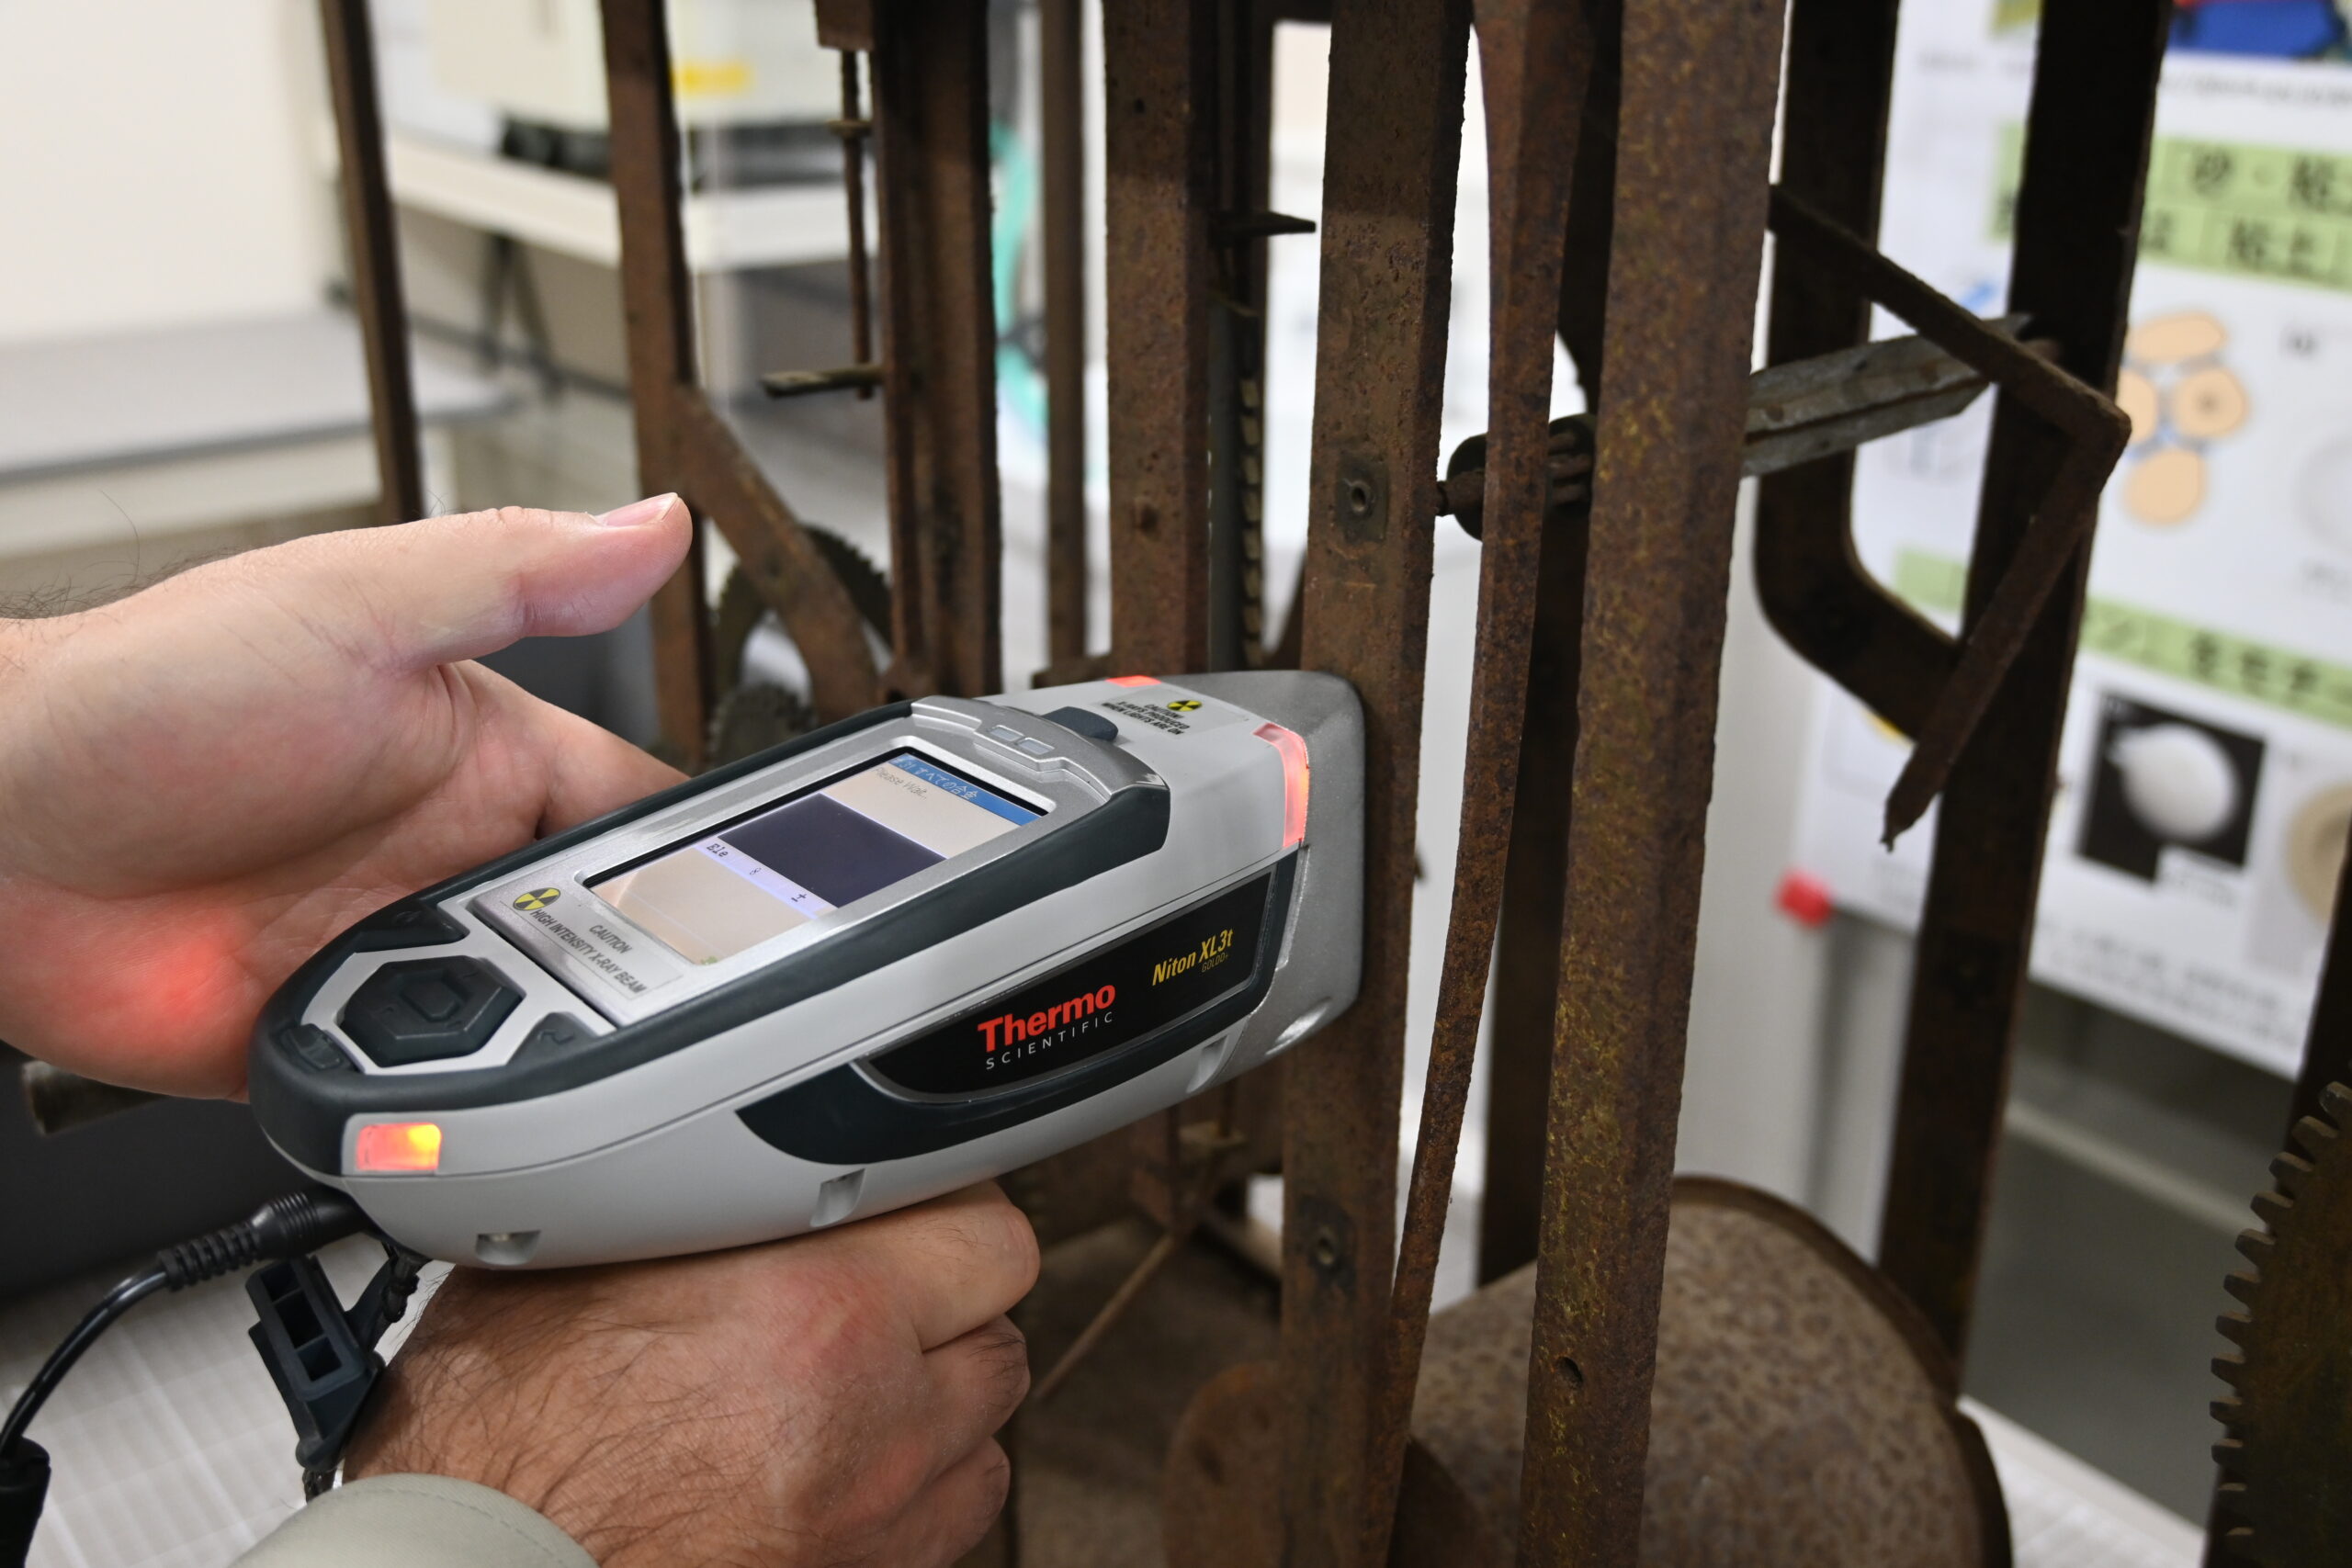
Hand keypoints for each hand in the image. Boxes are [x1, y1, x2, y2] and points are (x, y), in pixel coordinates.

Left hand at [0, 499, 690, 1095]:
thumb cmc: (142, 693)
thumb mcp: (353, 606)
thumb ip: (513, 574)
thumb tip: (654, 527)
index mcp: (481, 758)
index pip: (638, 815)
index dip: (700, 858)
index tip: (746, 902)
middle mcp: (444, 857)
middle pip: (598, 933)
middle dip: (629, 969)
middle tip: (641, 991)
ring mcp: (385, 950)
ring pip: (525, 1023)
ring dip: (539, 1037)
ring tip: (537, 1032)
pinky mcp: (323, 1038)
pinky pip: (421, 1089)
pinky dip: (443, 1099)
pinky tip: (447, 1083)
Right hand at [347, 1183, 1038, 1567]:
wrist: (476, 1562)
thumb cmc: (494, 1448)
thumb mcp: (570, 1264)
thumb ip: (684, 1199)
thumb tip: (716, 1152)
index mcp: (813, 1306)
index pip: (984, 1225)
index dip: (943, 1202)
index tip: (908, 1203)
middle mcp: (869, 1410)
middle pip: (999, 1318)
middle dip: (947, 1296)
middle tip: (881, 1288)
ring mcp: (878, 1508)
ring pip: (988, 1420)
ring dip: (941, 1392)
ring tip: (865, 1380)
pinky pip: (955, 1512)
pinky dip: (922, 1482)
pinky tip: (856, 1459)